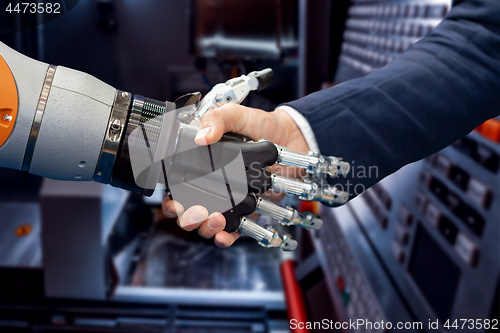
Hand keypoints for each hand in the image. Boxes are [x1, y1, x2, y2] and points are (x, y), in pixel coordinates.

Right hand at [162, 104, 308, 246]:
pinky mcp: (248, 211)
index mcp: (202, 165)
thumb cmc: (261, 125)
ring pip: (208, 224)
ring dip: (207, 228)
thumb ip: (218, 119)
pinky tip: (224, 236)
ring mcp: (230, 200)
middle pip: (189, 211)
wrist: (293, 137)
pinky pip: (233, 231)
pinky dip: (226, 238)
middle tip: (197, 213)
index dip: (171, 199)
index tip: (174, 202)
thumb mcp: (236, 115)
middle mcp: (213, 186)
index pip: (177, 187)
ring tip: (216, 219)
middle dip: (187, 218)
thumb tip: (201, 137)